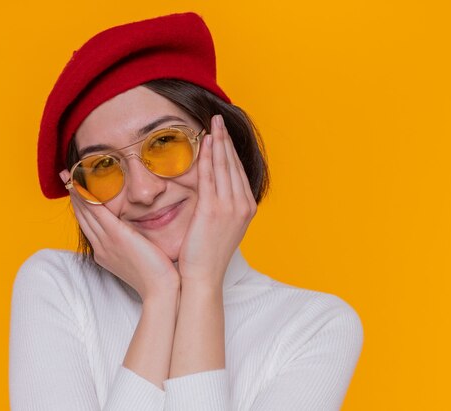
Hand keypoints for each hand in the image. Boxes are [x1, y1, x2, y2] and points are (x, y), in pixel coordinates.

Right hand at [62, 170, 180, 301]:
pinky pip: (96, 211)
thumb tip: (138, 234)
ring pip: (86, 211)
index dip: (81, 206)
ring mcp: (106, 242)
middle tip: (65, 176)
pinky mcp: (116, 236)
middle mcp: (101, 247)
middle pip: (83, 216)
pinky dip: (87, 196)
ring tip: (69, 174)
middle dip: (74, 195)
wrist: (160, 289)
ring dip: (77, 191)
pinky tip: (82, 183)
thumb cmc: (157, 275)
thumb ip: (135, 243)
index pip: (89, 224)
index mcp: (105, 253)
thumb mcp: (141, 257)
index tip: (76, 189)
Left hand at [177, 115, 256, 287]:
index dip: (230, 151)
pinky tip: (206, 142)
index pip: (238, 173)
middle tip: (218, 119)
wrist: (203, 277)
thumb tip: (216, 194)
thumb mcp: (222, 229)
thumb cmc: (207, 256)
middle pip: (233, 165)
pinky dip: (208, 157)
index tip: (223, 135)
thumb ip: (223, 209)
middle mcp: (243, 205)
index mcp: (247, 209)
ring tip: (212, 124)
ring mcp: (230, 207)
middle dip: (226, 140)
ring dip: (218, 142)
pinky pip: (210, 176)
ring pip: (224, 166)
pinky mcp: (213, 209)